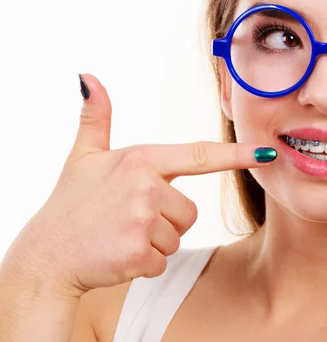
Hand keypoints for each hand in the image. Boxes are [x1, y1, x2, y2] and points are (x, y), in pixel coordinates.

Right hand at [5, 73, 275, 297]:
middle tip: (127, 219)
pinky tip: (118, 255)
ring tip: (120, 235)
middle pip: (189, 211)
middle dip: (165, 220)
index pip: (198, 155)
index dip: (236, 154)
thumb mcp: (83, 158)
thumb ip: (95, 119)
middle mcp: (145, 187)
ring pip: (177, 237)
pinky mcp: (137, 254)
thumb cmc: (70, 204)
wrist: (46, 256)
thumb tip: (88, 77)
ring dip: (154, 242)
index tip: (265, 152)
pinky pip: (163, 261)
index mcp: (140, 160)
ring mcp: (141, 221)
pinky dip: (144, 264)